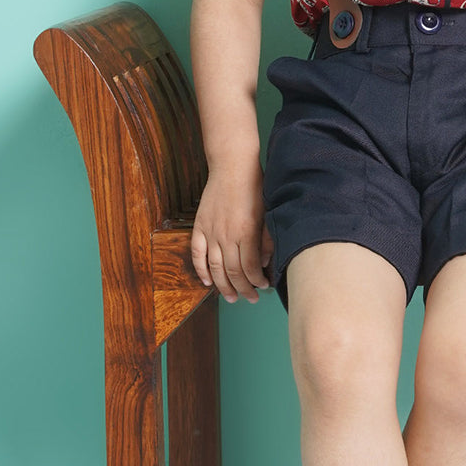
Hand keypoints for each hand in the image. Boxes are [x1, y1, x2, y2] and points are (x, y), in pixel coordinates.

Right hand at [191, 164, 273, 303]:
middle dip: (242, 289)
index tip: (263, 286)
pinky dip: (201, 270)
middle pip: (233, 271)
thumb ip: (266, 240)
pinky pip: (197, 253)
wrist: (232, 166)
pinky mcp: (199, 225)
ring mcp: (211, 231)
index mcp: (246, 232)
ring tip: (231, 297)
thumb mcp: (268, 212)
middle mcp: (227, 235)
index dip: (257, 281)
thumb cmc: (255, 187)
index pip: (250, 267)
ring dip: (223, 285)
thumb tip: (265, 263)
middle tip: (249, 298)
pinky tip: (207, 282)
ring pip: (215, 267)